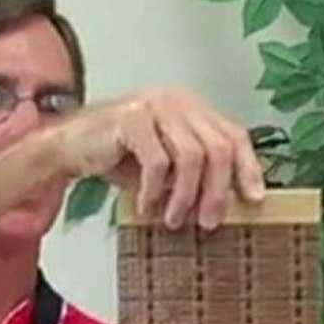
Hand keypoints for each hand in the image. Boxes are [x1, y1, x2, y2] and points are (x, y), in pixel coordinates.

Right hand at [54, 87, 265, 229]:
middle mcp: (178, 101)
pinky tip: (146, 206)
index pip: (234, 134)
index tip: (255, 199)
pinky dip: (155, 190)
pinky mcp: (132, 118)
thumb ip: (192, 174)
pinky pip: (158, 162)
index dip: (248, 168)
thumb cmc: (116, 156)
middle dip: (217, 191)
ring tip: (174, 220)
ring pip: (192, 156)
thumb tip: (221, 206)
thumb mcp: (163, 165)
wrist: (69, 146)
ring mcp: (155, 105)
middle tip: (208, 223)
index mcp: (192, 108)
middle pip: (218, 148)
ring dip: (186, 196)